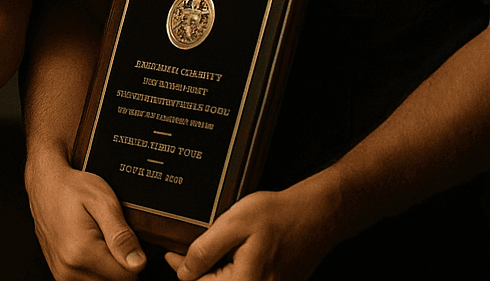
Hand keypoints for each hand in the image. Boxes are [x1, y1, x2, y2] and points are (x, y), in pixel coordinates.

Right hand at [26, 156, 146, 280]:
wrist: (45, 184)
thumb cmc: (71, 188)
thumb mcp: (103, 202)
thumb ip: (121, 235)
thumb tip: (137, 263)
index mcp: (82, 252)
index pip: (128, 276)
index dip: (132, 256)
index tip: (120, 237)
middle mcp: (69, 268)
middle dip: (118, 261)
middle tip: (106, 234)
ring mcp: (62, 274)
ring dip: (106, 265)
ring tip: (96, 238)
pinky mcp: (60, 274)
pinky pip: (89, 279)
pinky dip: (94, 266)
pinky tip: (88, 246)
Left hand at [163, 184, 338, 280]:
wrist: (316, 215)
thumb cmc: (279, 216)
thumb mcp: (232, 224)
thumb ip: (204, 250)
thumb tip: (183, 271)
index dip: (182, 269)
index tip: (173, 253)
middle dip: (201, 270)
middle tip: (191, 248)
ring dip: (218, 270)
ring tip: (223, 246)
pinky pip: (246, 280)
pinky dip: (235, 270)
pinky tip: (237, 252)